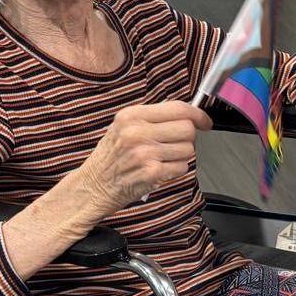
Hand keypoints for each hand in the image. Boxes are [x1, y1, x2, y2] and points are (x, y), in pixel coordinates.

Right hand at [76, 102, 211, 213]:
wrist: (91, 187)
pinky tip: (159, 170)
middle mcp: (137, 131)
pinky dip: (175, 171)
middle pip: (187, 128)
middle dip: (188, 138)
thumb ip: (152, 118)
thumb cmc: (110, 158)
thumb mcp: (123, 127)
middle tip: (175, 144)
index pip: (179, 108)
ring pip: (188, 149)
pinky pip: (182, 167)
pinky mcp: (151, 173)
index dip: (198, 115)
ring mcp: (144, 152)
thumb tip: (187, 113)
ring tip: (162, 159)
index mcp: (131, 115)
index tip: (204, 121)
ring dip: (181, 156)